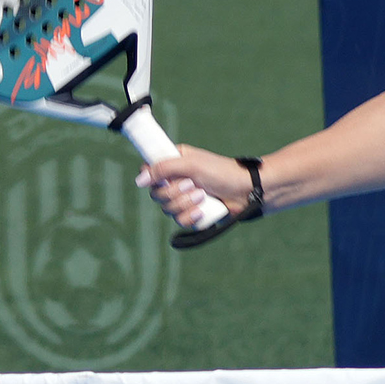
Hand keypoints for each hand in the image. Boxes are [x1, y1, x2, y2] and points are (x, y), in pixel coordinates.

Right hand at [137, 145, 255, 226]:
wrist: (245, 191)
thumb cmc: (221, 172)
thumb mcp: (191, 164)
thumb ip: (164, 169)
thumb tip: (138, 180)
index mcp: (174, 163)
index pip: (149, 172)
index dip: (153, 178)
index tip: (166, 179)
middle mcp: (176, 180)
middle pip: (156, 194)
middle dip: (175, 193)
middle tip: (193, 185)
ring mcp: (184, 198)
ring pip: (167, 209)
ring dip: (185, 204)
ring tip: (203, 196)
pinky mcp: (192, 213)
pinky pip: (180, 221)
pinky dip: (190, 217)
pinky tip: (202, 211)